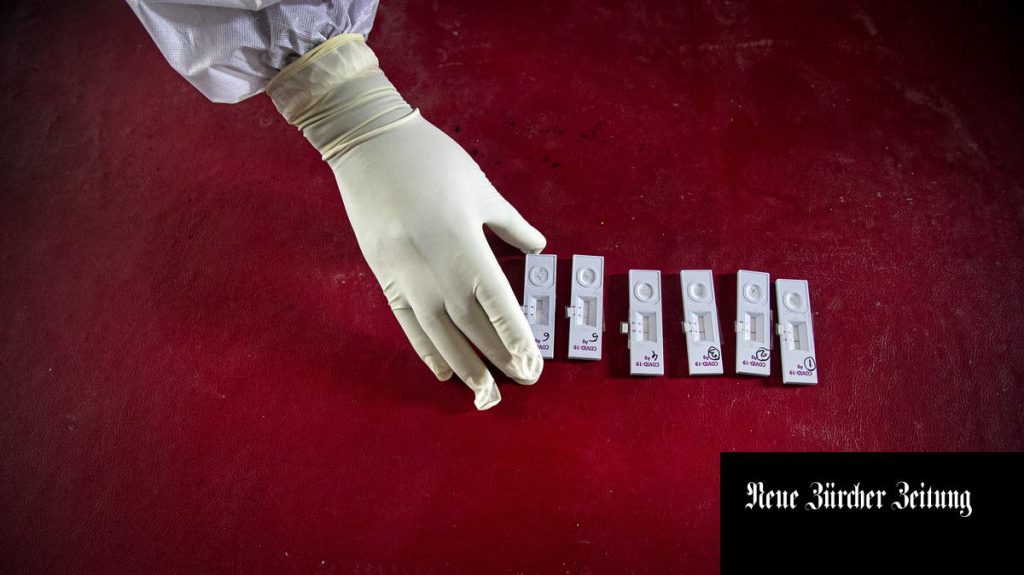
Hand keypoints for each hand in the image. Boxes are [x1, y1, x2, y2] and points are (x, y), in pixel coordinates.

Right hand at [268, 35, 545, 409]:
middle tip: (523, 380)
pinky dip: (426, 348)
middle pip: (470, 323)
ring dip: (464, 364)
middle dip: (498, 355)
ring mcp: (404, 275)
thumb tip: (538, 247)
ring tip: (485, 391)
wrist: (366, 144)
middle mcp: (433, 267)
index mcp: (462, 243)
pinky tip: (442, 369)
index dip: (515, 336)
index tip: (532, 362)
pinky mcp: (383, 275)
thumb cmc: (430, 159)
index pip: (496, 302)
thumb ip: (510, 223)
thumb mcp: (480, 187)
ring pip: (438, 331)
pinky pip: (408, 321)